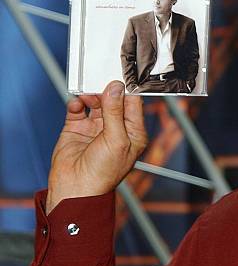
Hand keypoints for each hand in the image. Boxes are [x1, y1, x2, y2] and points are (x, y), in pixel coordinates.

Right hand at [45, 81, 147, 213]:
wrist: (75, 189)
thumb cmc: (103, 173)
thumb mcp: (116, 139)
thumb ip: (115, 111)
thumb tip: (116, 87)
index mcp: (133, 132)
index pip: (133, 104)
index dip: (127, 90)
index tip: (120, 75)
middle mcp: (115, 128)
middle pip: (114, 100)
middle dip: (107, 90)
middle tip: (101, 80)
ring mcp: (95, 127)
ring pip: (96, 102)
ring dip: (92, 95)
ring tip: (88, 94)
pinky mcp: (77, 128)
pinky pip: (78, 109)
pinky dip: (77, 103)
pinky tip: (77, 104)